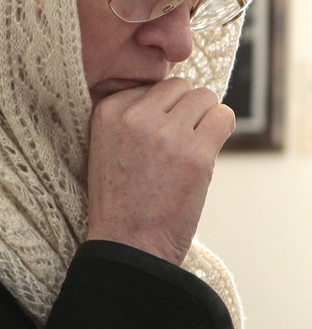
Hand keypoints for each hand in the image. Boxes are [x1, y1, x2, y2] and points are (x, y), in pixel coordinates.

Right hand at [86, 77, 234, 264]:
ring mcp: (165, 133)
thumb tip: (175, 93)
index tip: (157, 134)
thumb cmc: (121, 199)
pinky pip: (223, 117)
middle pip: (179, 86)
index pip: (151, 85)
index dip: (162, 108)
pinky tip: (208, 150)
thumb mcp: (106, 146)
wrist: (128, 243)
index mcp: (106, 111)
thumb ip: (130, 116)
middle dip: (186, 109)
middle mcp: (134, 116)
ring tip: (193, 146)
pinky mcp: (195, 153)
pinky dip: (222, 129)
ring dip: (205, 118)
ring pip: (204, 97)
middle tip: (180, 140)